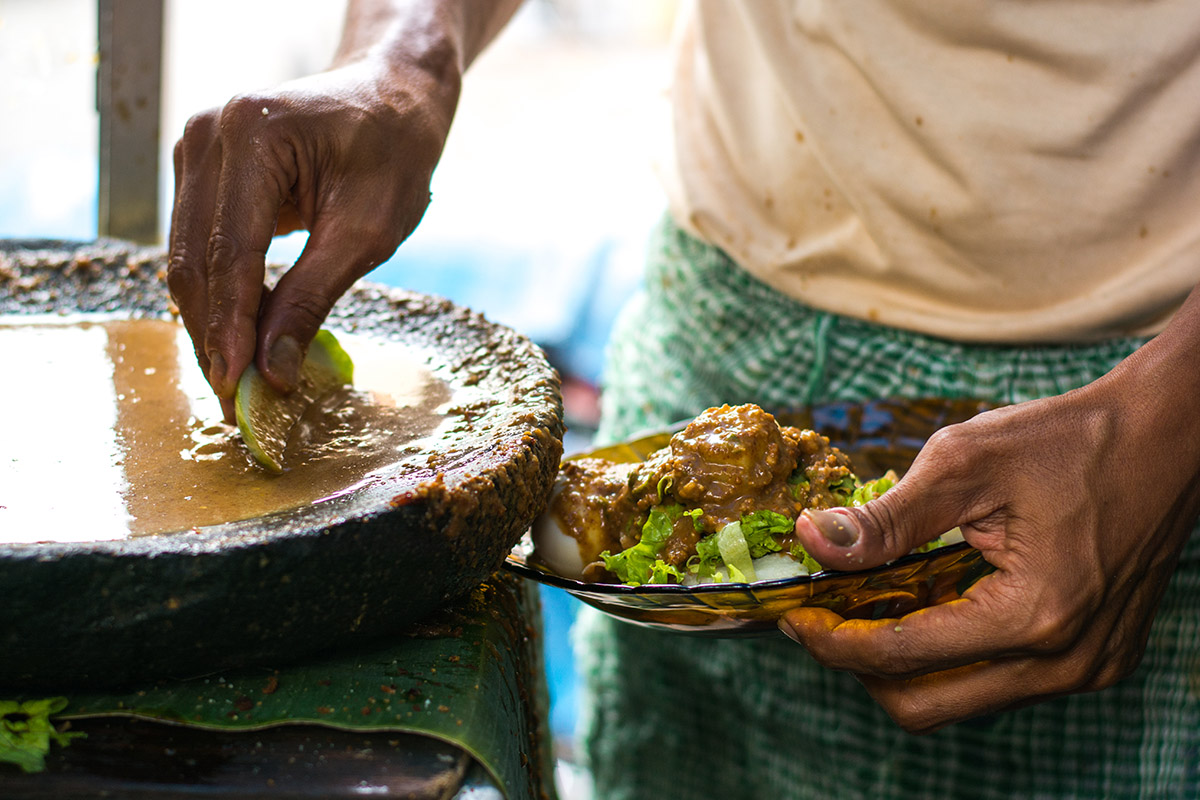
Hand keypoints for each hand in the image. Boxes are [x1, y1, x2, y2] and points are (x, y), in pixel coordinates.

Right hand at [167, 59, 453, 419]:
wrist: (391, 99)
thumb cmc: (393, 155)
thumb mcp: (367, 233)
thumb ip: (312, 298)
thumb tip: (270, 373)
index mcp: (251, 136)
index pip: (228, 252)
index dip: (231, 328)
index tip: (237, 390)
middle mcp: (208, 134)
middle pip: (194, 261)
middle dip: (215, 337)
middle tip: (235, 406)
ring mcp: (197, 149)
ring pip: (188, 260)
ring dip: (212, 324)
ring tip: (238, 385)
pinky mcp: (202, 172)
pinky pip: (201, 247)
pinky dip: (221, 297)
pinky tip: (242, 341)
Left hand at [781, 360, 1199, 733]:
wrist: (1168, 435)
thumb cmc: (1071, 439)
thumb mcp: (966, 462)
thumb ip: (887, 517)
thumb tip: (812, 539)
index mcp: (1034, 617)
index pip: (900, 657)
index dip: (831, 640)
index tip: (791, 613)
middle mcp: (1066, 662)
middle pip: (925, 704)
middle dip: (859, 665)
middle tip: (821, 616)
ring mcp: (1088, 667)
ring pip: (962, 697)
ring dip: (904, 661)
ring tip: (865, 603)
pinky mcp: (1095, 657)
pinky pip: (1000, 679)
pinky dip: (950, 652)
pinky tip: (925, 601)